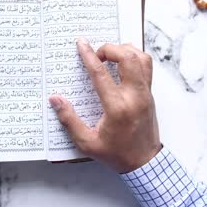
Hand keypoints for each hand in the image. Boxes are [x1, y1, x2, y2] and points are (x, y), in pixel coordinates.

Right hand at [49, 38, 160, 172]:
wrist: (144, 163)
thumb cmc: (116, 154)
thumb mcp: (87, 142)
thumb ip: (69, 119)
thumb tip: (55, 99)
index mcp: (117, 107)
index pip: (101, 74)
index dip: (89, 56)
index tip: (81, 43)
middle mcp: (135, 96)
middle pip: (127, 58)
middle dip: (109, 48)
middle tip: (96, 53)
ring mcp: (146, 94)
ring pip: (141, 58)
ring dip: (125, 50)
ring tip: (109, 55)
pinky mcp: (150, 94)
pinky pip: (146, 67)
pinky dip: (134, 58)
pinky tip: (122, 64)